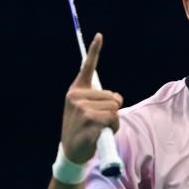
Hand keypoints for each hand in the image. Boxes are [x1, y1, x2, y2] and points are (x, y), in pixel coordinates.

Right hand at [61, 33, 122, 163]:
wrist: (72, 153)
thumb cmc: (83, 131)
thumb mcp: (86, 112)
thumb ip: (99, 101)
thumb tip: (116, 99)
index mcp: (75, 91)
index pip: (87, 68)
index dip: (94, 51)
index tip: (100, 35)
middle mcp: (76, 96)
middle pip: (113, 96)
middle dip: (113, 110)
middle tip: (99, 123)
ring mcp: (82, 107)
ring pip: (115, 108)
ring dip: (113, 121)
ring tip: (99, 129)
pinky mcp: (89, 119)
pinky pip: (113, 118)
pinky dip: (113, 127)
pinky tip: (99, 134)